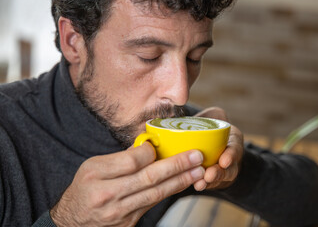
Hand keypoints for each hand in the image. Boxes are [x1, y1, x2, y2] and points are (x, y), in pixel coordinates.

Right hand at [50, 143, 204, 226]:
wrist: (73, 221)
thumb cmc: (85, 188)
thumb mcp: (93, 166)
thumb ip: (120, 158)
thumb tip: (149, 146)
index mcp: (96, 174)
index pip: (132, 162)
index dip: (150, 152)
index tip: (160, 145)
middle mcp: (108, 194)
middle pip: (149, 178)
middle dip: (177, 165)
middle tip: (197, 156)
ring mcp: (119, 212)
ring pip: (155, 194)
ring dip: (180, 181)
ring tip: (198, 171)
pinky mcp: (129, 222)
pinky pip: (152, 205)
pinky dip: (169, 192)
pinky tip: (182, 183)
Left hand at [194, 107, 243, 189]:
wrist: (207, 142)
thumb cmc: (210, 127)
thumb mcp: (216, 118)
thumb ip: (214, 114)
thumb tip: (213, 114)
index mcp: (233, 141)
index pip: (235, 149)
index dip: (231, 155)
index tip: (224, 161)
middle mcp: (231, 158)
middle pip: (229, 169)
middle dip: (220, 173)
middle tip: (209, 175)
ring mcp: (222, 171)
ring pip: (219, 179)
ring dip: (210, 182)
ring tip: (199, 184)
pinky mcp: (212, 179)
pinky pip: (209, 184)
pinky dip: (203, 185)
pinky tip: (196, 186)